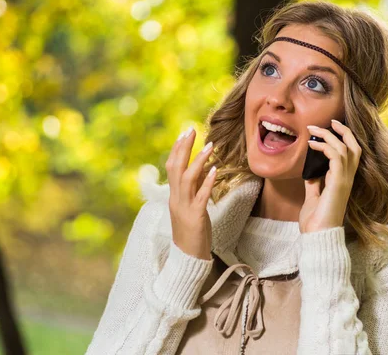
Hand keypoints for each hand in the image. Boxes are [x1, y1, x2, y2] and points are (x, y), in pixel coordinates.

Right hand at [165, 126, 215, 259]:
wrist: (187, 258)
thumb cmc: (191, 232)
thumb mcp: (190, 206)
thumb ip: (193, 189)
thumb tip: (202, 169)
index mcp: (173, 196)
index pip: (172, 167)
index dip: (177, 149)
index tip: (184, 133)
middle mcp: (176, 198)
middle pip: (175, 168)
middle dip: (183, 148)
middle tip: (190, 130)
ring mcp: (184, 207)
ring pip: (187, 178)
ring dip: (198, 160)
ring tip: (209, 145)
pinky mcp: (195, 216)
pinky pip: (200, 195)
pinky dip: (207, 181)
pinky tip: (215, 169)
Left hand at [299, 119, 361, 233]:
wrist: (318, 236)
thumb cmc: (316, 221)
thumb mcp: (314, 197)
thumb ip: (314, 183)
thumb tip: (310, 171)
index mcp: (343, 181)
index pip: (350, 154)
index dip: (342, 139)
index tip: (328, 129)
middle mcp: (348, 178)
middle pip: (354, 146)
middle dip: (343, 131)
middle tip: (329, 121)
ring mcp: (345, 180)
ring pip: (346, 148)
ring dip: (329, 136)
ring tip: (314, 130)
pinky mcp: (339, 182)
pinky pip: (337, 157)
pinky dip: (325, 147)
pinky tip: (313, 145)